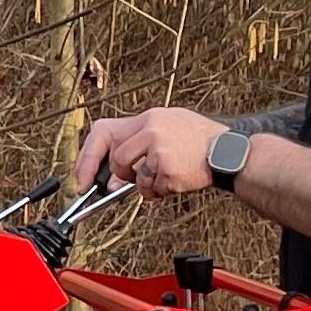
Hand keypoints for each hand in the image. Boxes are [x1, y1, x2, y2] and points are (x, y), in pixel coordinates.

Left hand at [74, 105, 219, 198]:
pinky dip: (161, 192)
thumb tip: (114, 176)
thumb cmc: (199, 141)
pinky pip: (152, 189)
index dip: (87, 157)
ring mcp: (160, 149)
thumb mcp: (170, 126)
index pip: (103, 132)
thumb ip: (140, 143)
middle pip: (117, 159)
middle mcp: (151, 130)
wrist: (229, 152)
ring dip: (147, 185)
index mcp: (149, 117)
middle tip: (121, 187)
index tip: (81, 179)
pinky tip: (178, 181)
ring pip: (135, 177)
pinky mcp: (168, 169)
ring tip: (167, 176)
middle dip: (119, 176)